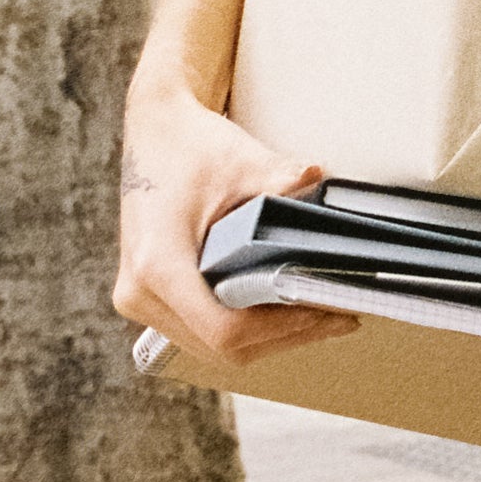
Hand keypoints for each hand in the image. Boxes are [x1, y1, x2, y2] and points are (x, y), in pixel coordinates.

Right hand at [114, 73, 354, 369]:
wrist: (154, 132)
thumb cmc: (193, 145)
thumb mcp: (242, 161)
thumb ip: (279, 181)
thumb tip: (321, 178)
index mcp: (157, 265)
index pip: (225, 329)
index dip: (282, 329)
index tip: (325, 310)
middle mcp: (140, 293)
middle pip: (222, 348)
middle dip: (285, 336)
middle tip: (340, 316)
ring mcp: (140, 301)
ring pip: (213, 349)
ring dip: (268, 338)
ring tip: (322, 315)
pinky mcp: (149, 299)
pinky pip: (202, 332)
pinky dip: (246, 328)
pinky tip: (284, 309)